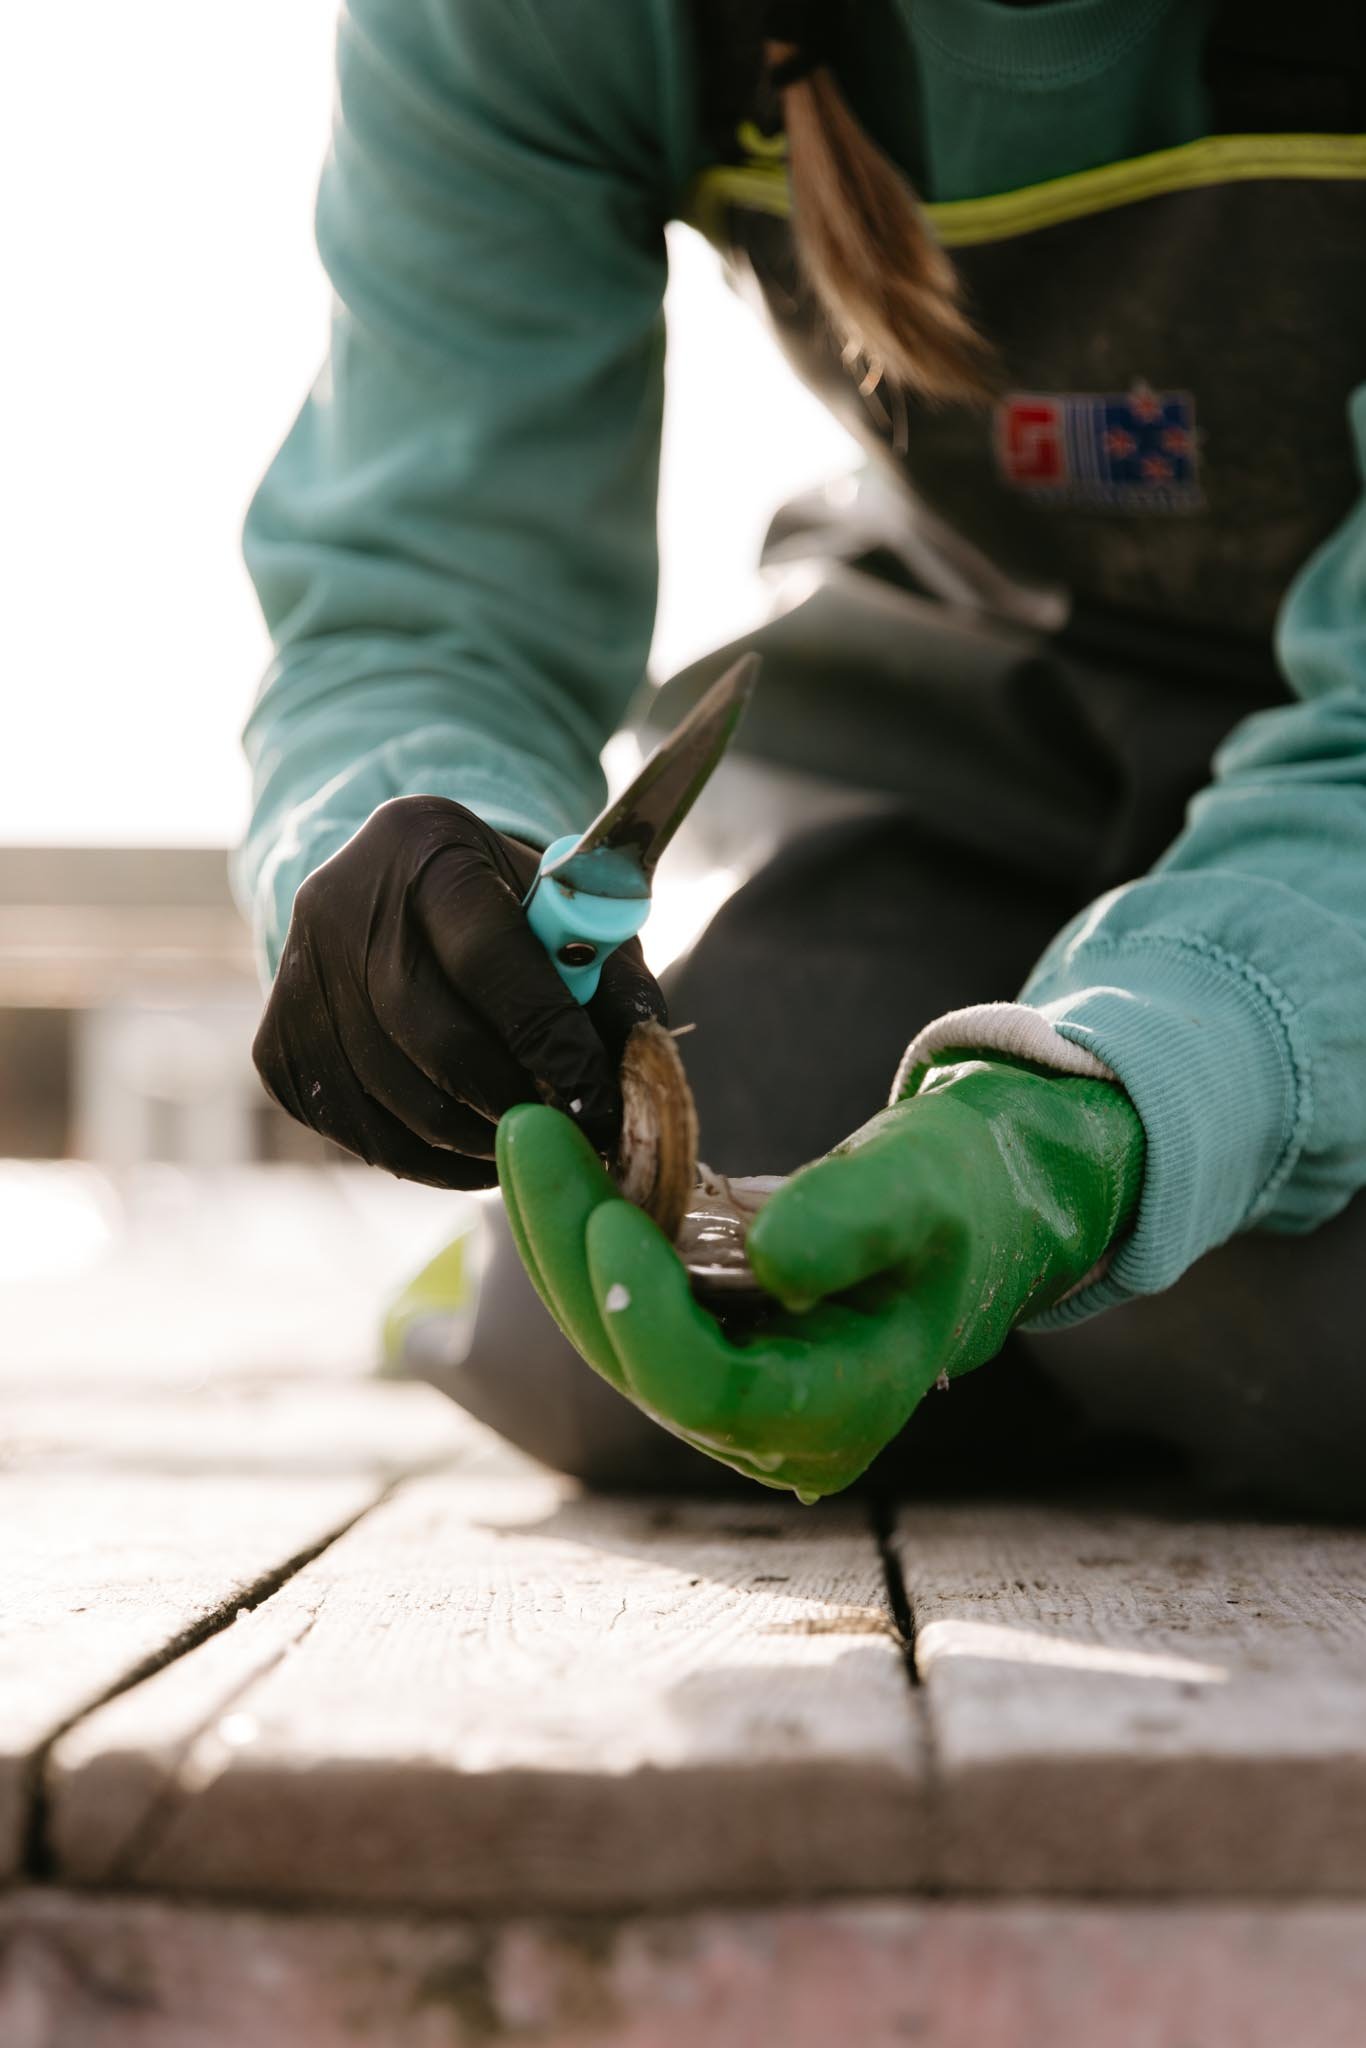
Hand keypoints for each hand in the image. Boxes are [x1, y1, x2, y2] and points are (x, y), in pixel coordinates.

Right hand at [252, 796, 665, 1187]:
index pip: (490, 959)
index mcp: (425, 846)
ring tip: (530, 1144)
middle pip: (435, 1040)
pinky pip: (362, 1134)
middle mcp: (340, 903)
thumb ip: (611, 980)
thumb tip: (640, 1070)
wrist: (388, 897)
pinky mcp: (275, 1051)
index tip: (600, 1101)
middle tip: (570, 1137)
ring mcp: (296, 978)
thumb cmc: (502, 909)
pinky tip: (473, 1146)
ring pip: (398, 1103)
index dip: (549, 1040)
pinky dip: (429, 1159)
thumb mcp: (565, 913)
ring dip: (477, 1144)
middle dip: (514, 1104)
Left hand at [496, 1057, 1143, 1498]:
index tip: (605, 1218)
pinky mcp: (700, 1350)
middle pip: (634, 1360)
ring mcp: (729, 1396)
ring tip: (531, 1134)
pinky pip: (617, 1300)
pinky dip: (581, 1230)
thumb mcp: (926, 1184)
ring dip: (558, 1232)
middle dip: (569, 1247)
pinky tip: (555, 1160)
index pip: (710, 1392)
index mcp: (844, 1410)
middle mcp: (772, 1428)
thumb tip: (773, 1265)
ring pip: (608, 1330)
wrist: (972, 1203)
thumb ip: (856, 1223)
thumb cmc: (961, 1192)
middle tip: (529, 1134)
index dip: (644, 1314)